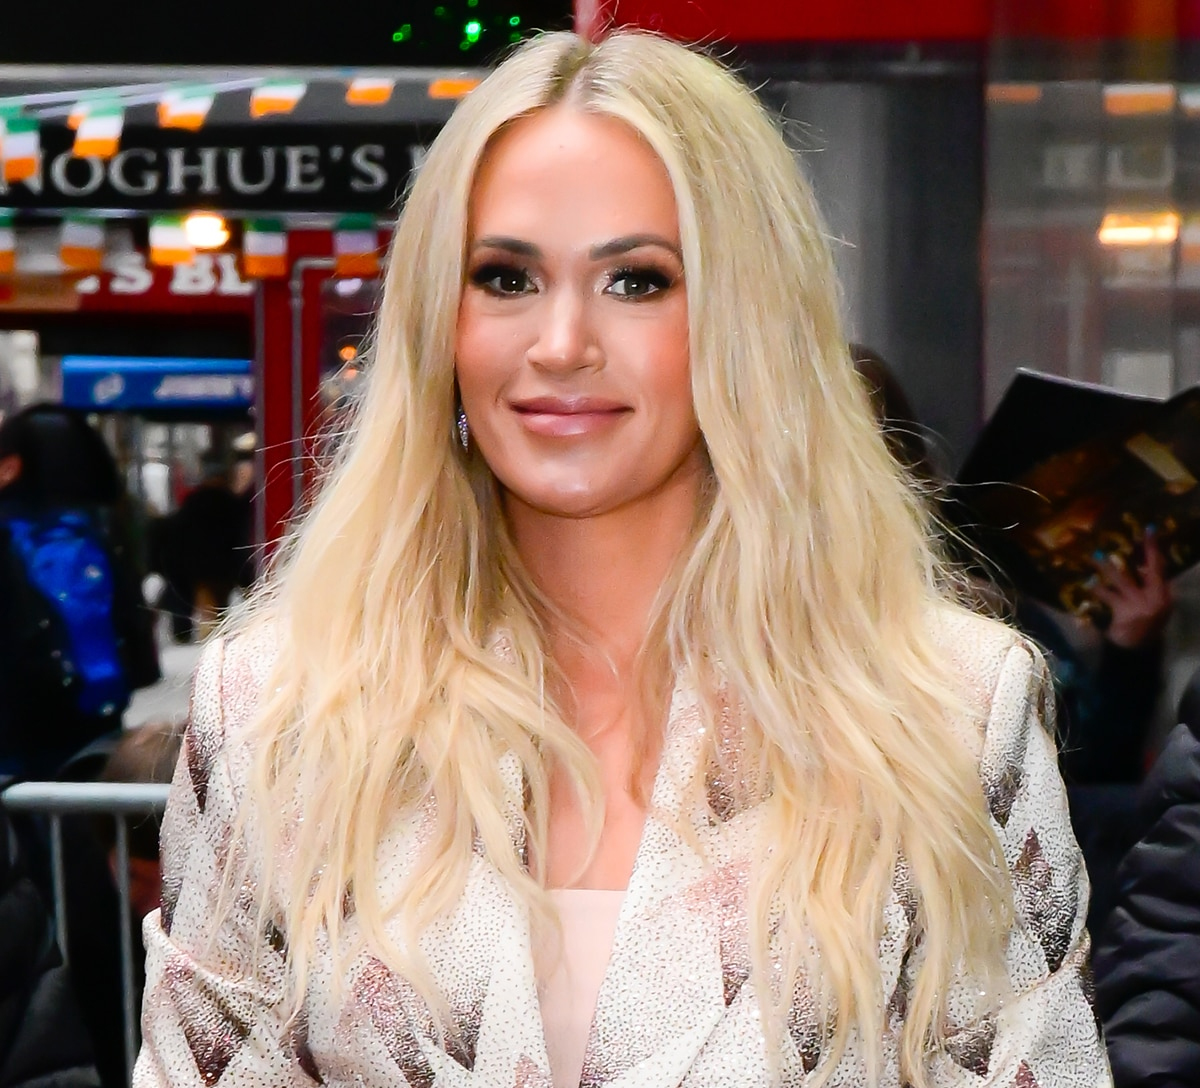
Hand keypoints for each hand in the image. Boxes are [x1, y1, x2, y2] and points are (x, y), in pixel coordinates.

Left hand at [1092, 530, 1173, 648]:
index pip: (1161, 567)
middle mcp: (1157, 598)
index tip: (1149, 530)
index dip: (1154, 549)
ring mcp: (1141, 606)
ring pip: (1122, 580)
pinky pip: (1108, 596)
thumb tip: (1142, 565)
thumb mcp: (1154, 607)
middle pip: (1151, 569)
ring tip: (1094, 555)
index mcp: (1164, 596)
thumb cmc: (1143, 626)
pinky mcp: (1125, 613)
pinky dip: (1098, 589)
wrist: (1137, 651)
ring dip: (1106, 566)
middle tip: (1131, 533)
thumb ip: (1150, 588)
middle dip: (1145, 549)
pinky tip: (1088, 583)